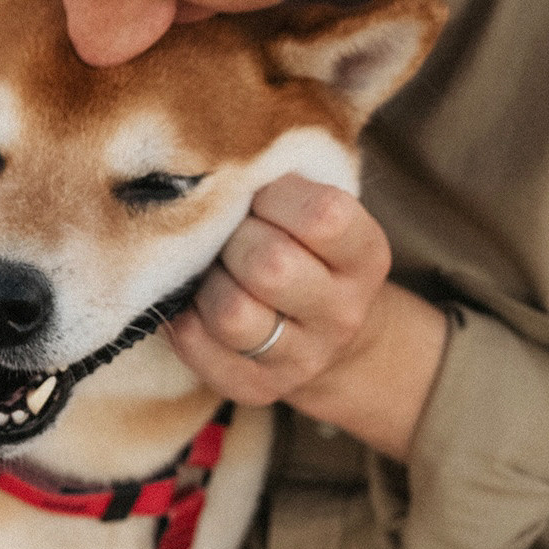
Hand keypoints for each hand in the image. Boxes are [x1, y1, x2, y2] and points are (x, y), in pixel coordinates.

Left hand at [165, 174, 448, 460]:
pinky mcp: (256, 388)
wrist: (330, 338)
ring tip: (213, 270)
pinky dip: (183, 316)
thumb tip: (213, 160)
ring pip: (231, 312)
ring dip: (207, 281)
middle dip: (234, 239)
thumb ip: (281, 183)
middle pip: (269, 266)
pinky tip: (196, 302)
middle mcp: (342, 313)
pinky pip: (197, 344)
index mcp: (365, 257)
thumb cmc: (306, 252)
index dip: (276, 197)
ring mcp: (302, 359)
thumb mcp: (316, 212)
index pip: (323, 216)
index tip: (261, 197)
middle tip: (230, 234)